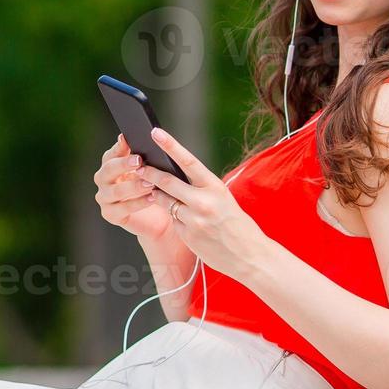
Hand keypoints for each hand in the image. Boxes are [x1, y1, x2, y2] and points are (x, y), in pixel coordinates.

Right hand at [92, 134, 178, 243]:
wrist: (158, 216)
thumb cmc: (154, 188)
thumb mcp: (151, 171)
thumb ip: (145, 158)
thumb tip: (151, 143)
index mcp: (111, 165)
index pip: (110, 154)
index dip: (118, 147)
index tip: (127, 139)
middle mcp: (104, 180)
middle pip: (108, 169)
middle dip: (123, 164)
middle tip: (139, 160)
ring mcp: (105, 198)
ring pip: (115, 191)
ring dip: (134, 186)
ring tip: (150, 183)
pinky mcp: (110, 214)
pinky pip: (123, 208)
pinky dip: (138, 203)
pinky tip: (152, 198)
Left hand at [136, 126, 272, 278]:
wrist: (249, 255)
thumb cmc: (236, 223)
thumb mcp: (223, 198)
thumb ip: (200, 187)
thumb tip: (175, 174)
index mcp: (215, 187)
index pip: (188, 161)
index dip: (170, 145)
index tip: (155, 133)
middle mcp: (203, 201)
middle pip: (167, 182)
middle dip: (150, 173)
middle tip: (138, 167)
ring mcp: (194, 220)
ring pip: (166, 202)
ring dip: (159, 196)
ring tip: (159, 193)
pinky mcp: (187, 235)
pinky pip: (173, 220)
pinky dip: (175, 217)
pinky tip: (186, 221)